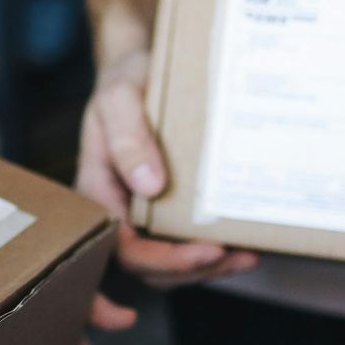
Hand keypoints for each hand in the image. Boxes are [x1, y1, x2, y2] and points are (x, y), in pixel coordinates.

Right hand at [78, 47, 258, 288]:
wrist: (144, 66)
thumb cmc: (128, 80)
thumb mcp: (119, 96)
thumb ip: (127, 135)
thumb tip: (150, 185)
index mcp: (95, 191)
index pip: (114, 246)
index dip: (141, 270)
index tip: (174, 278)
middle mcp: (119, 212)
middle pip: (147, 265)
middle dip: (189, 268)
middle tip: (229, 253)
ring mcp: (146, 215)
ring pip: (172, 263)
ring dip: (209, 268)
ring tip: (248, 254)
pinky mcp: (172, 211)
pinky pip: (191, 243)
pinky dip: (219, 251)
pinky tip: (249, 244)